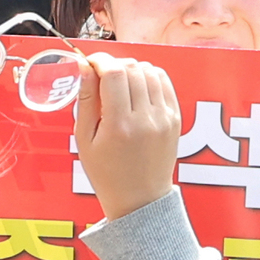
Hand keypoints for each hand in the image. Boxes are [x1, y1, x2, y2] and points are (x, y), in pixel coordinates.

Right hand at [73, 52, 180, 220]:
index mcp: (119, 125)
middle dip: (113, 64)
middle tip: (101, 74)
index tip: (89, 62)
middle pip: (131, 67)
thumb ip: (85, 100)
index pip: (113, 73)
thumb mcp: (85, 140)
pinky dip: (149, 76)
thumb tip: (84, 67)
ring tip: (119, 83)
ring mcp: (164, 117)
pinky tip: (137, 87)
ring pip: (149, 70)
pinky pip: (164, 81)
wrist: (141, 200)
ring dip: (131, 68)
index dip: (99, 60)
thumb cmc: (108, 174)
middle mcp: (146, 119)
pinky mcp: (175, 118)